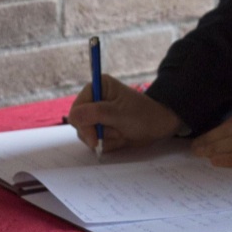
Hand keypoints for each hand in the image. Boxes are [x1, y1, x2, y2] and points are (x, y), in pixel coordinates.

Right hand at [67, 75, 181, 152]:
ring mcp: (98, 115)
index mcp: (97, 88)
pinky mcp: (102, 128)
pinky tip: (122, 138)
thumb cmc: (142, 115)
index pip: (76, 110)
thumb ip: (95, 114)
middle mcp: (95, 100)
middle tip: (117, 133)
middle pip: (79, 124)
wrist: (159, 126)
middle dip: (97, 133)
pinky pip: (96, 142)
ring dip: (106, 139)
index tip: (94, 139)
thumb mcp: (119, 113)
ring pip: (87, 135)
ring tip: (122, 133)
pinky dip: (109, 144)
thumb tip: (72, 116)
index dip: (83, 125)